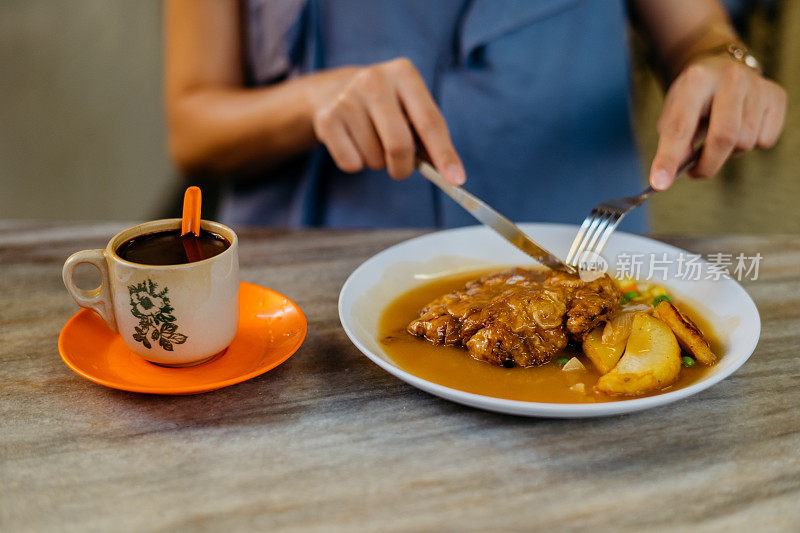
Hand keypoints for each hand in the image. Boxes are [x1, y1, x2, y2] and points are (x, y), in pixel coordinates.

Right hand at [308, 58, 464, 184]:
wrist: (332, 91)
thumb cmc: (386, 106)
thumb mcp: (410, 108)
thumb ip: (429, 137)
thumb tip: (450, 175)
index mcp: (404, 73)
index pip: (430, 121)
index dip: (444, 154)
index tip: (456, 180)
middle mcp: (374, 80)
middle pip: (399, 144)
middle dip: (404, 167)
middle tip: (402, 170)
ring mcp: (347, 99)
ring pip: (374, 158)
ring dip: (378, 162)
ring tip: (372, 142)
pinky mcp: (326, 119)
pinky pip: (351, 164)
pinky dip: (357, 163)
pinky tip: (353, 142)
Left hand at [649, 54, 786, 189]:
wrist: (720, 68)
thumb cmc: (693, 99)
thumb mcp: (674, 113)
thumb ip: (673, 142)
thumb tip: (673, 173)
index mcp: (696, 81)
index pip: (680, 128)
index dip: (668, 159)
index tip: (659, 184)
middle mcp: (730, 78)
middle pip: (723, 138)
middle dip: (707, 165)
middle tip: (695, 172)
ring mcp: (757, 85)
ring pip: (745, 142)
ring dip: (728, 153)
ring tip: (717, 137)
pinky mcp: (776, 96)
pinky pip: (765, 140)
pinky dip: (751, 144)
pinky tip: (741, 127)